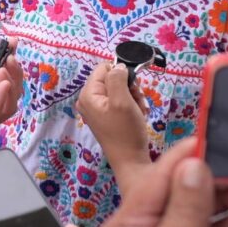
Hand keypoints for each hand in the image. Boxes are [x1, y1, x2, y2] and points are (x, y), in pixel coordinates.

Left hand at [76, 62, 150, 185]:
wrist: (131, 161)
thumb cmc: (126, 132)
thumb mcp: (122, 101)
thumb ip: (118, 78)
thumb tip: (119, 66)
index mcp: (88, 95)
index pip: (104, 68)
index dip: (122, 73)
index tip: (133, 87)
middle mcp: (89, 101)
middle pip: (113, 79)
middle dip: (130, 87)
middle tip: (138, 101)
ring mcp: (98, 110)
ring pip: (121, 90)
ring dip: (134, 98)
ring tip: (139, 111)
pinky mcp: (107, 117)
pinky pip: (121, 102)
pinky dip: (132, 106)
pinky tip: (138, 116)